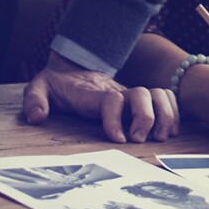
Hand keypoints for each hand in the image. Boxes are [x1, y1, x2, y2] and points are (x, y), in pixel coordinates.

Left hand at [22, 52, 178, 142]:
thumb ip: (35, 100)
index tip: (118, 139)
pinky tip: (169, 131)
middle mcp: (117, 91)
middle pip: (142, 94)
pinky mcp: (138, 101)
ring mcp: (130, 95)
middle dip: (146, 118)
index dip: (116, 118)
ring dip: (165, 115)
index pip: (111, 100)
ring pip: (159, 94)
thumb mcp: (37, 88)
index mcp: (93, 93)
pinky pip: (165, 99)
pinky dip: (173, 113)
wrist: (71, 69)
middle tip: (139, 140)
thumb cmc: (56, 84)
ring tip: (161, 137)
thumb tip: (37, 117)